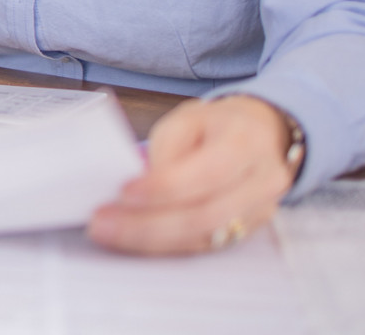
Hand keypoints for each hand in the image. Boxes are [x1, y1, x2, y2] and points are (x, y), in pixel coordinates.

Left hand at [87, 95, 295, 255]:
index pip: (206, 174)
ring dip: (151, 240)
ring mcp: (260, 211)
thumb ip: (166, 149)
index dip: (164, 189)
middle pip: (205, 216)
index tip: (123, 193)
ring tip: (110, 232)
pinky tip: (135, 238)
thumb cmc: (217, 125)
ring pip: (203, 238)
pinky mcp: (248, 231)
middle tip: (103, 223)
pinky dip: (165, 245)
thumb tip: (140, 185)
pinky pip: (204, 246)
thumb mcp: (187, 118)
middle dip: (148, 224)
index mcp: (247, 143)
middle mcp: (262, 181)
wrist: (261, 134)